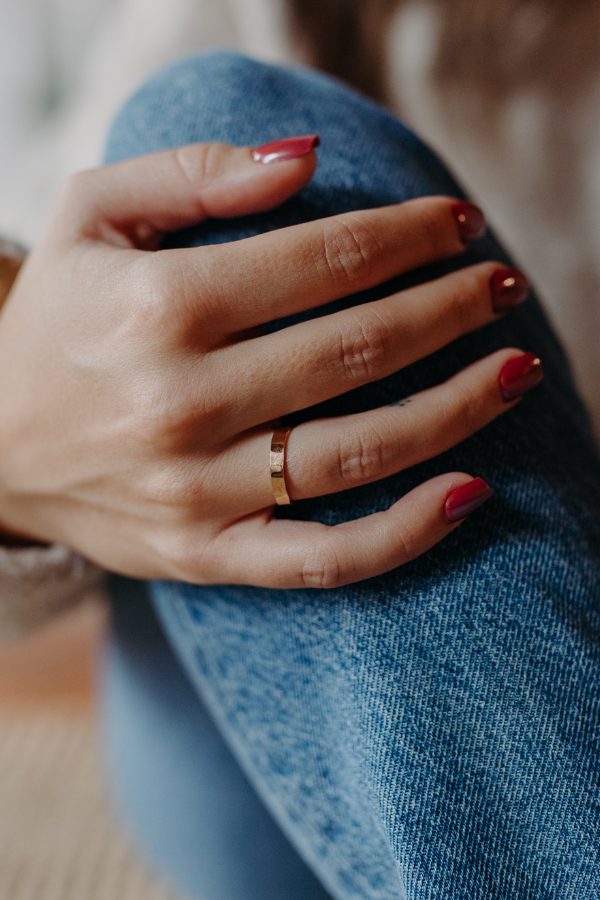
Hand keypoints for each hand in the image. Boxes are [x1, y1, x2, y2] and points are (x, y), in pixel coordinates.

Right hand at [0, 138, 539, 586]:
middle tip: (501, 287)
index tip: (460, 226)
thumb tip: (305, 160)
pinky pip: (326, 557)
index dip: (412, 235)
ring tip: (515, 368)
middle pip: (361, 348)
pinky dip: (407, 532)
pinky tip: (470, 493)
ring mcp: (199, 491)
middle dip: (453, 307)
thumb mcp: (90, 216)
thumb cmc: (54, 323)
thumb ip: (192, 171)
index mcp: (158, 307)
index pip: (327, 260)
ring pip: (363, 450)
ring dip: (459, 404)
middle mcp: (183, 403)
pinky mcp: (207, 554)